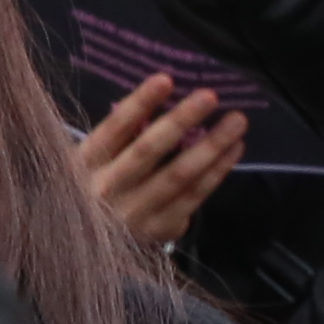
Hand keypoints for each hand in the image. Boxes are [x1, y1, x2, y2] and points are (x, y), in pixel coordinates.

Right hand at [74, 72, 244, 250]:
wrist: (90, 245)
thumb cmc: (100, 184)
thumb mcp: (95, 158)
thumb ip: (122, 133)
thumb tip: (159, 96)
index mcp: (85, 163)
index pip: (114, 128)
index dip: (139, 103)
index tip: (166, 79)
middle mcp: (106, 189)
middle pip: (148, 151)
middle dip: (181, 121)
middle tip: (210, 96)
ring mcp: (134, 213)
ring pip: (179, 176)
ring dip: (212, 146)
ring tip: (237, 121)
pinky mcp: (160, 229)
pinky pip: (195, 196)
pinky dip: (217, 171)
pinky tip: (234, 149)